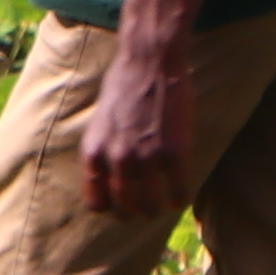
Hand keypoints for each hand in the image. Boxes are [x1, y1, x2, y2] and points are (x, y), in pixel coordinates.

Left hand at [79, 32, 194, 220]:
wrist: (149, 61)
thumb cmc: (125, 84)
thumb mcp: (100, 121)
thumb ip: (103, 148)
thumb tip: (107, 171)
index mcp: (94, 153)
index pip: (96, 201)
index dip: (109, 207)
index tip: (118, 206)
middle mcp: (116, 160)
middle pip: (123, 208)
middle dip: (134, 213)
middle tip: (143, 211)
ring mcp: (145, 159)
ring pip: (150, 204)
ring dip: (156, 210)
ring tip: (162, 207)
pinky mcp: (174, 153)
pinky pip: (178, 190)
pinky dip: (180, 198)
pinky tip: (181, 198)